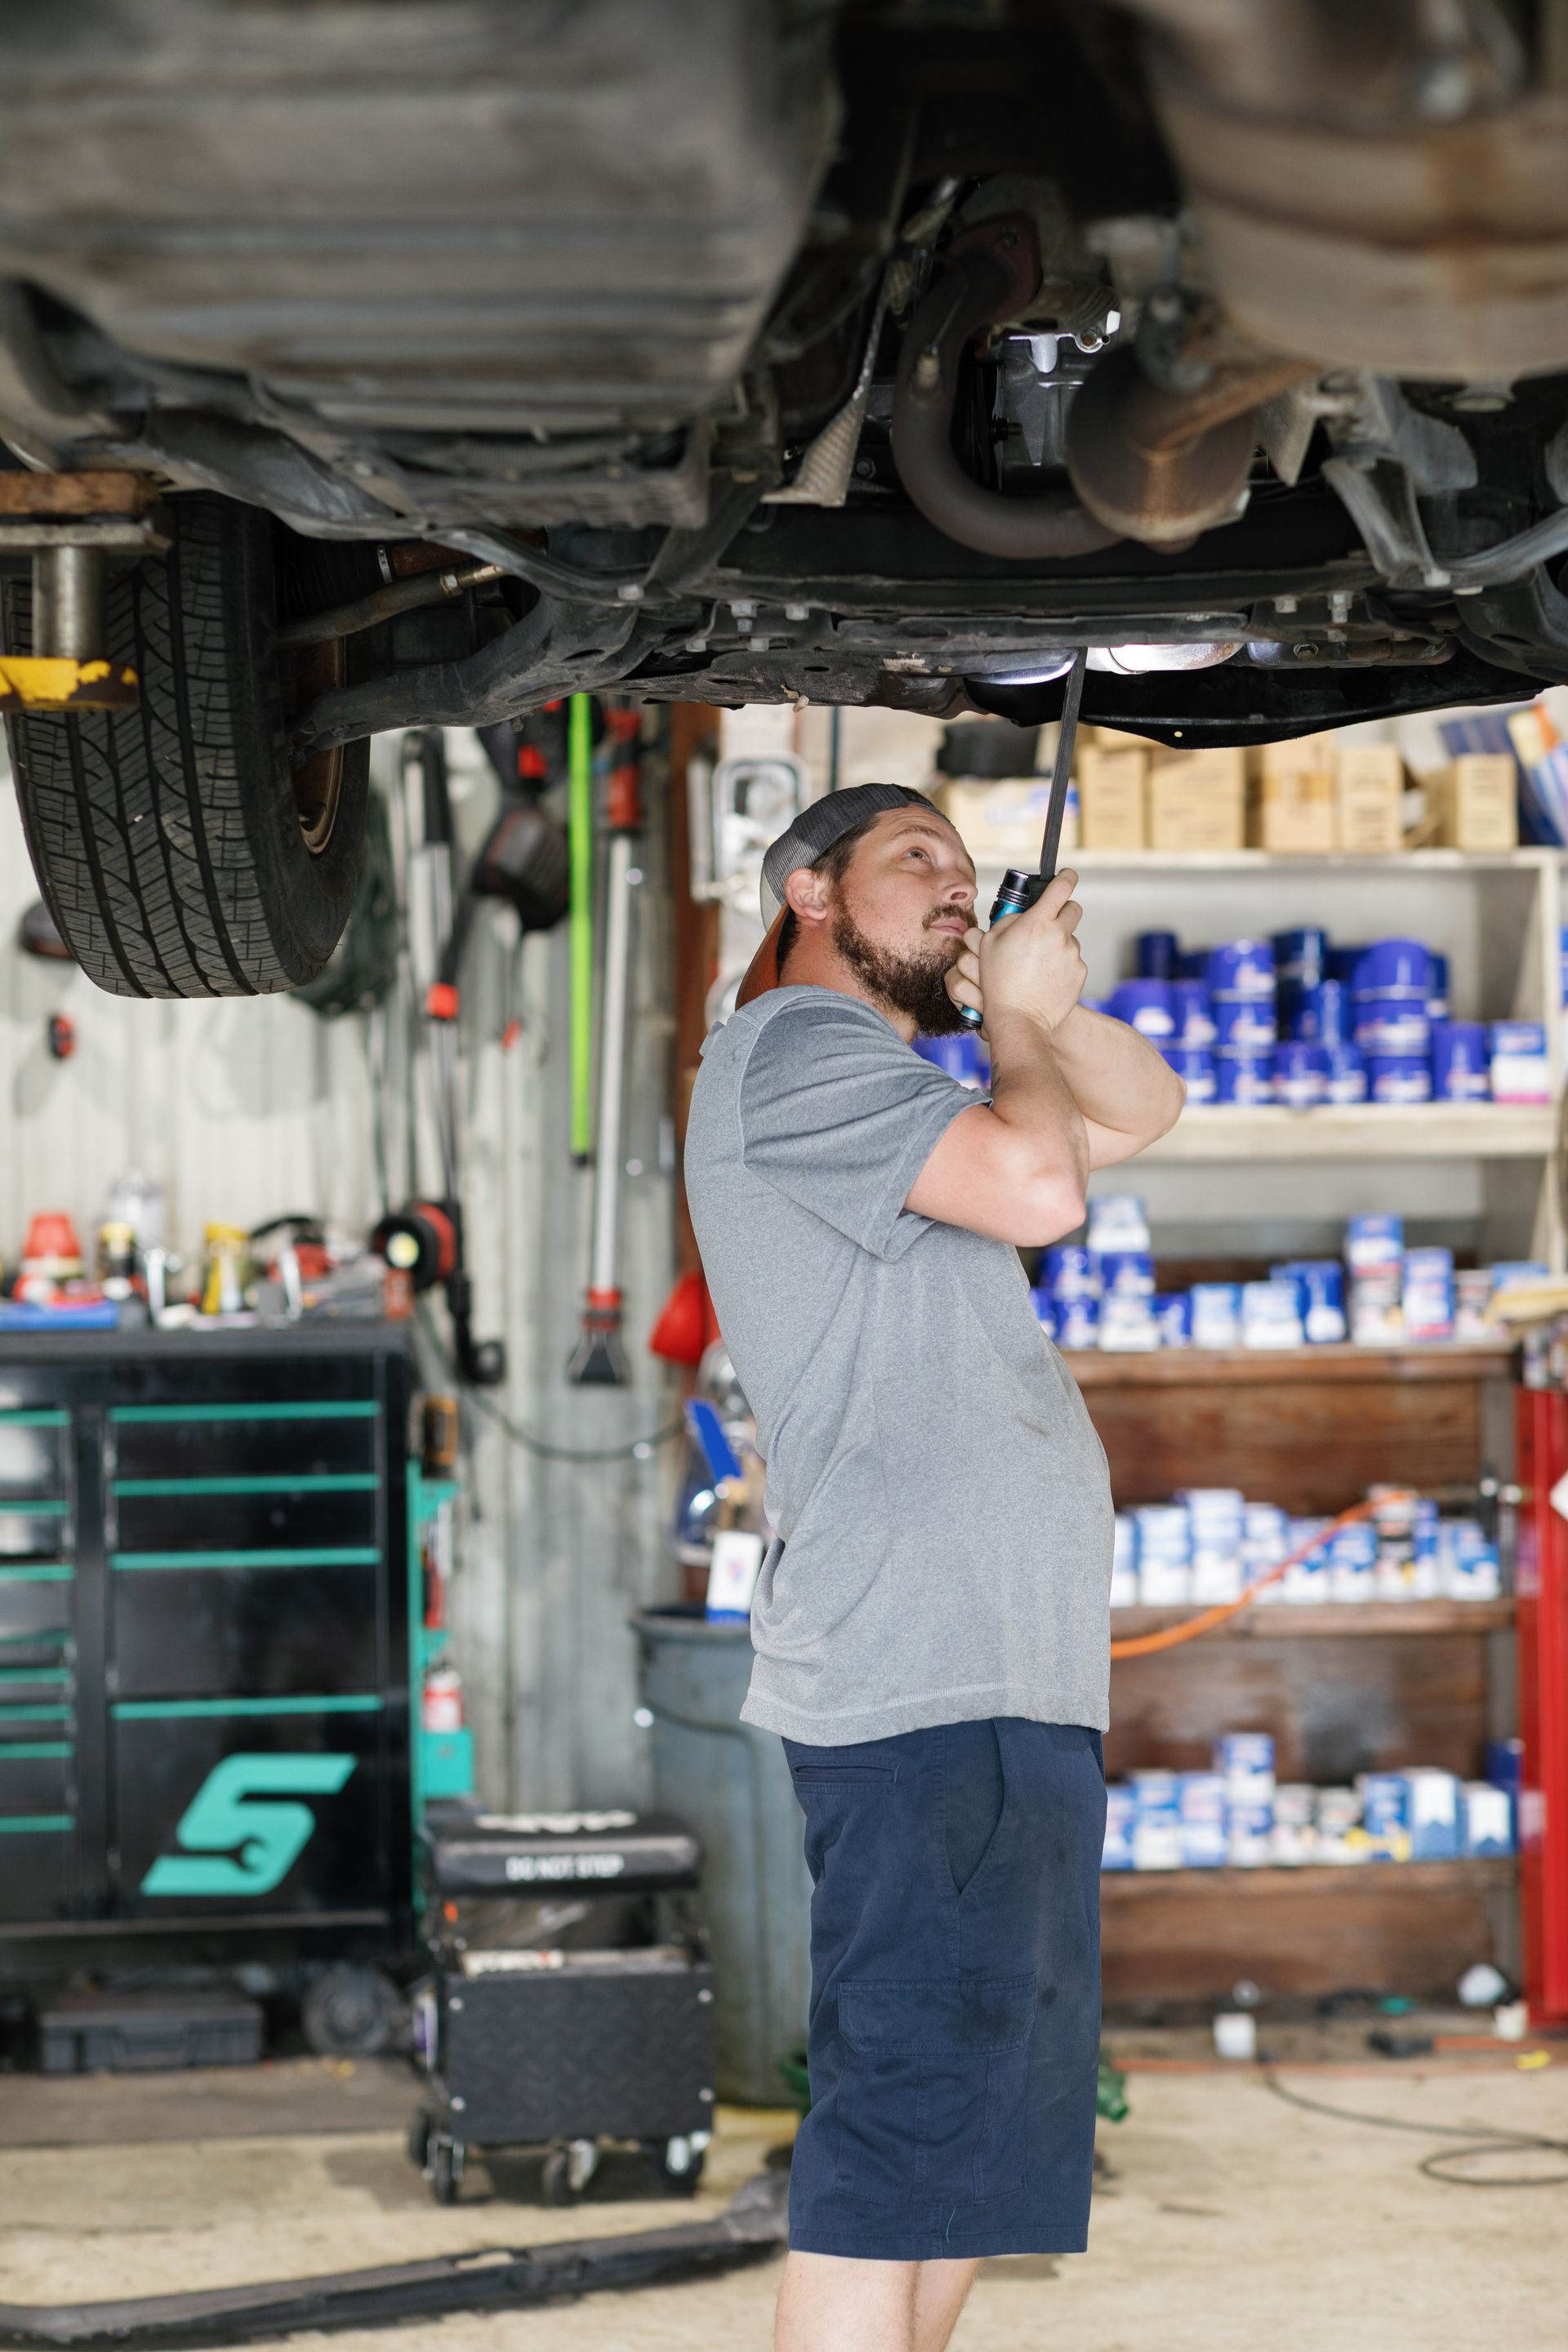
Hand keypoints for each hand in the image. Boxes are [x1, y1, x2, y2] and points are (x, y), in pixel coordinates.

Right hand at [972, 869, 1085, 1036]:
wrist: (1019, 1018)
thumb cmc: (998, 982)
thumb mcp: (989, 944)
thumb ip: (1009, 920)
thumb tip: (1025, 913)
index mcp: (1037, 922)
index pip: (1062, 887)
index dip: (1066, 877)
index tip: (1068, 876)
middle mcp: (1059, 934)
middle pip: (1074, 909)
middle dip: (1063, 912)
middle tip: (1047, 925)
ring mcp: (1073, 954)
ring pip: (1070, 938)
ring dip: (1058, 944)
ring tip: (1038, 965)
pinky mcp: (1080, 972)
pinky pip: (1073, 960)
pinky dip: (1062, 965)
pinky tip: (1046, 978)